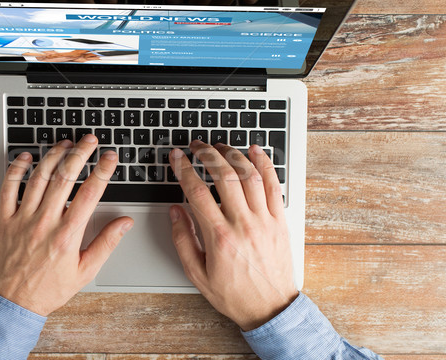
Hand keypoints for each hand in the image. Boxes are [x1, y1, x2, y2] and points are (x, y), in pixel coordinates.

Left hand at [0, 135, 132, 315]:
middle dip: (80, 154)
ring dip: (53, 156)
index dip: (102, 171)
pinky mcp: (5, 220)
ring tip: (65, 144)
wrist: (12, 303)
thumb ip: (106, 243)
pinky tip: (27, 157)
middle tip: (89, 140)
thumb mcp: (85, 271)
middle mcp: (45, 222)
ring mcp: (23, 219)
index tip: (110, 157)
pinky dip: (17, 169)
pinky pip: (8, 188)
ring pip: (39, 177)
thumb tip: (125, 223)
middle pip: (65, 178)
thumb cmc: (49, 289)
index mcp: (67, 235)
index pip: (90, 193)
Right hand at [169, 141, 297, 330]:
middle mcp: (243, 224)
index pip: (197, 192)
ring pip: (249, 175)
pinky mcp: (280, 220)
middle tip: (196, 146)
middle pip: (224, 176)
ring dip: (233, 154)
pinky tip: (255, 151)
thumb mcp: (197, 273)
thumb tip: (175, 211)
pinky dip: (264, 164)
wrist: (270, 308)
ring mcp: (264, 220)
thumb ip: (182, 240)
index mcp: (219, 237)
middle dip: (207, 154)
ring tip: (220, 146)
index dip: (183, 169)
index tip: (177, 157)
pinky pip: (274, 185)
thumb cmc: (234, 293)